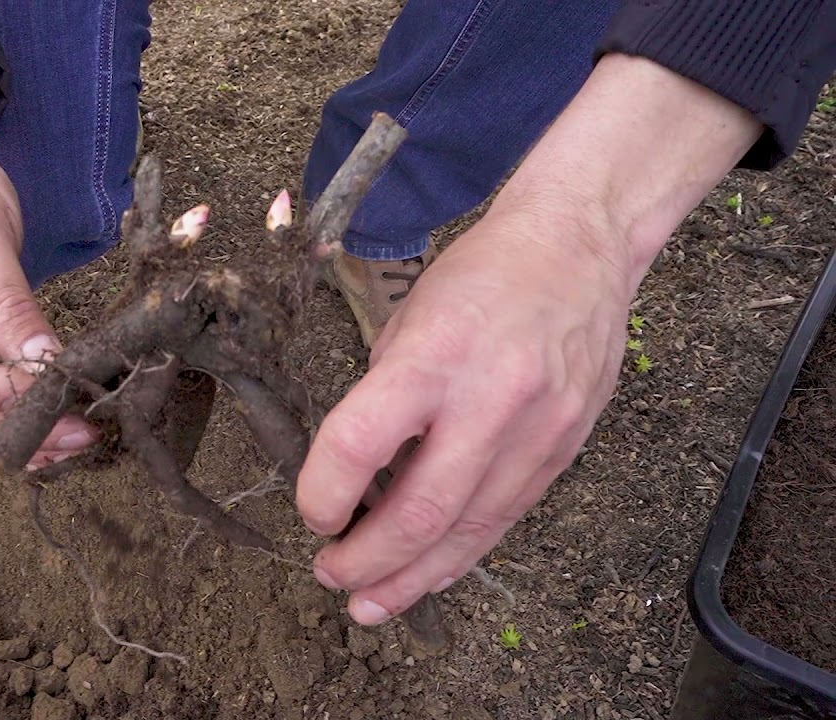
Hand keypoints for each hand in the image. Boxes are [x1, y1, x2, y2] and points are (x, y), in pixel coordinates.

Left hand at [297, 209, 629, 623]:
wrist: (580, 249)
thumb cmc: (481, 277)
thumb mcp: (409, 319)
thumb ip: (384, 399)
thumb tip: (352, 477)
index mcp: (435, 352)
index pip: (361, 442)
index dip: (324, 491)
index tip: (311, 512)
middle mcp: (491, 396)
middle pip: (420, 509)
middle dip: (367, 559)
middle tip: (330, 575)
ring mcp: (537, 429)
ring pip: (468, 530)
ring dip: (412, 578)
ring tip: (369, 604)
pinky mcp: (564, 449)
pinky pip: (505, 518)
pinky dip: (460, 554)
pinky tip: (428, 576)